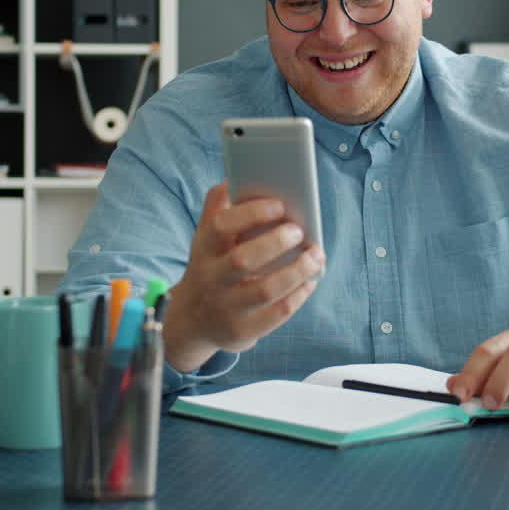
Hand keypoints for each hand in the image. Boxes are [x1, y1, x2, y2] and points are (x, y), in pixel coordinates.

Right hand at [164, 181, 325, 372]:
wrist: (192, 321)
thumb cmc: (211, 269)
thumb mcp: (205, 240)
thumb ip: (217, 209)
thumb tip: (233, 179)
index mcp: (203, 250)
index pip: (220, 227)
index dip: (250, 213)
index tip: (279, 204)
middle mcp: (211, 279)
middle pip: (243, 260)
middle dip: (276, 242)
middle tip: (300, 231)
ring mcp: (225, 307)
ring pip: (265, 290)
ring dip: (297, 271)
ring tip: (316, 255)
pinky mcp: (242, 330)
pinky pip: (277, 313)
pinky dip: (299, 295)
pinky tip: (311, 280)